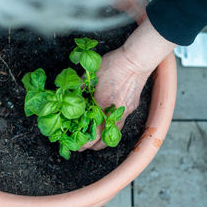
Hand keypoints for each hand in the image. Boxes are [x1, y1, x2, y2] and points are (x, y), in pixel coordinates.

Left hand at [81, 17, 176, 150]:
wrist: (136, 60)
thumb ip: (81, 87)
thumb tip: (71, 94)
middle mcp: (115, 113)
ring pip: (115, 132)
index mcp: (102, 107)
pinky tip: (108, 122)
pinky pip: (121, 121)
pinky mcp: (132, 106)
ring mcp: (125, 111)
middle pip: (104, 139)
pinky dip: (113, 126)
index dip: (84, 143)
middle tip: (83, 145)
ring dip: (105, 138)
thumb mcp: (91, 74)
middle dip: (93, 145)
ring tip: (96, 139)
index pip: (92, 134)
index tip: (76, 147)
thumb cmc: (114, 65)